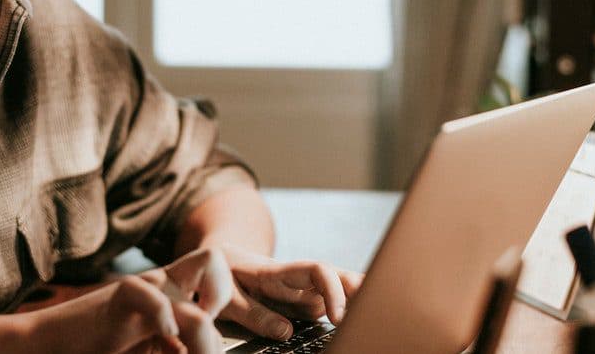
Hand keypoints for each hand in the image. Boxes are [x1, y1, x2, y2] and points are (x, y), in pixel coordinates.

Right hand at [24, 247, 232, 353]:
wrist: (50, 345)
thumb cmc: (101, 350)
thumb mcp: (154, 350)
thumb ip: (183, 347)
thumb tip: (216, 349)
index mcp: (177, 297)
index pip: (218, 280)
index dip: (228, 302)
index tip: (219, 341)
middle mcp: (165, 287)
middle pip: (213, 260)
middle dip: (225, 294)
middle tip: (211, 339)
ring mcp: (143, 289)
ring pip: (191, 295)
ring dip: (202, 334)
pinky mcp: (118, 298)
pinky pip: (152, 296)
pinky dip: (164, 317)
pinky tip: (165, 338)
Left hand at [212, 244, 364, 340]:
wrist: (212, 261)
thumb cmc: (218, 276)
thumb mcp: (227, 295)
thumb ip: (255, 314)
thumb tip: (287, 332)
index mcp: (278, 273)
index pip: (316, 270)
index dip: (332, 290)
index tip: (337, 316)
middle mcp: (296, 280)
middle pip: (337, 276)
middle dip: (361, 287)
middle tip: (379, 307)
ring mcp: (302, 292)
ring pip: (338, 290)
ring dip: (358, 298)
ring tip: (381, 313)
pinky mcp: (302, 304)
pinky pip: (328, 306)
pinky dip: (347, 312)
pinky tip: (360, 321)